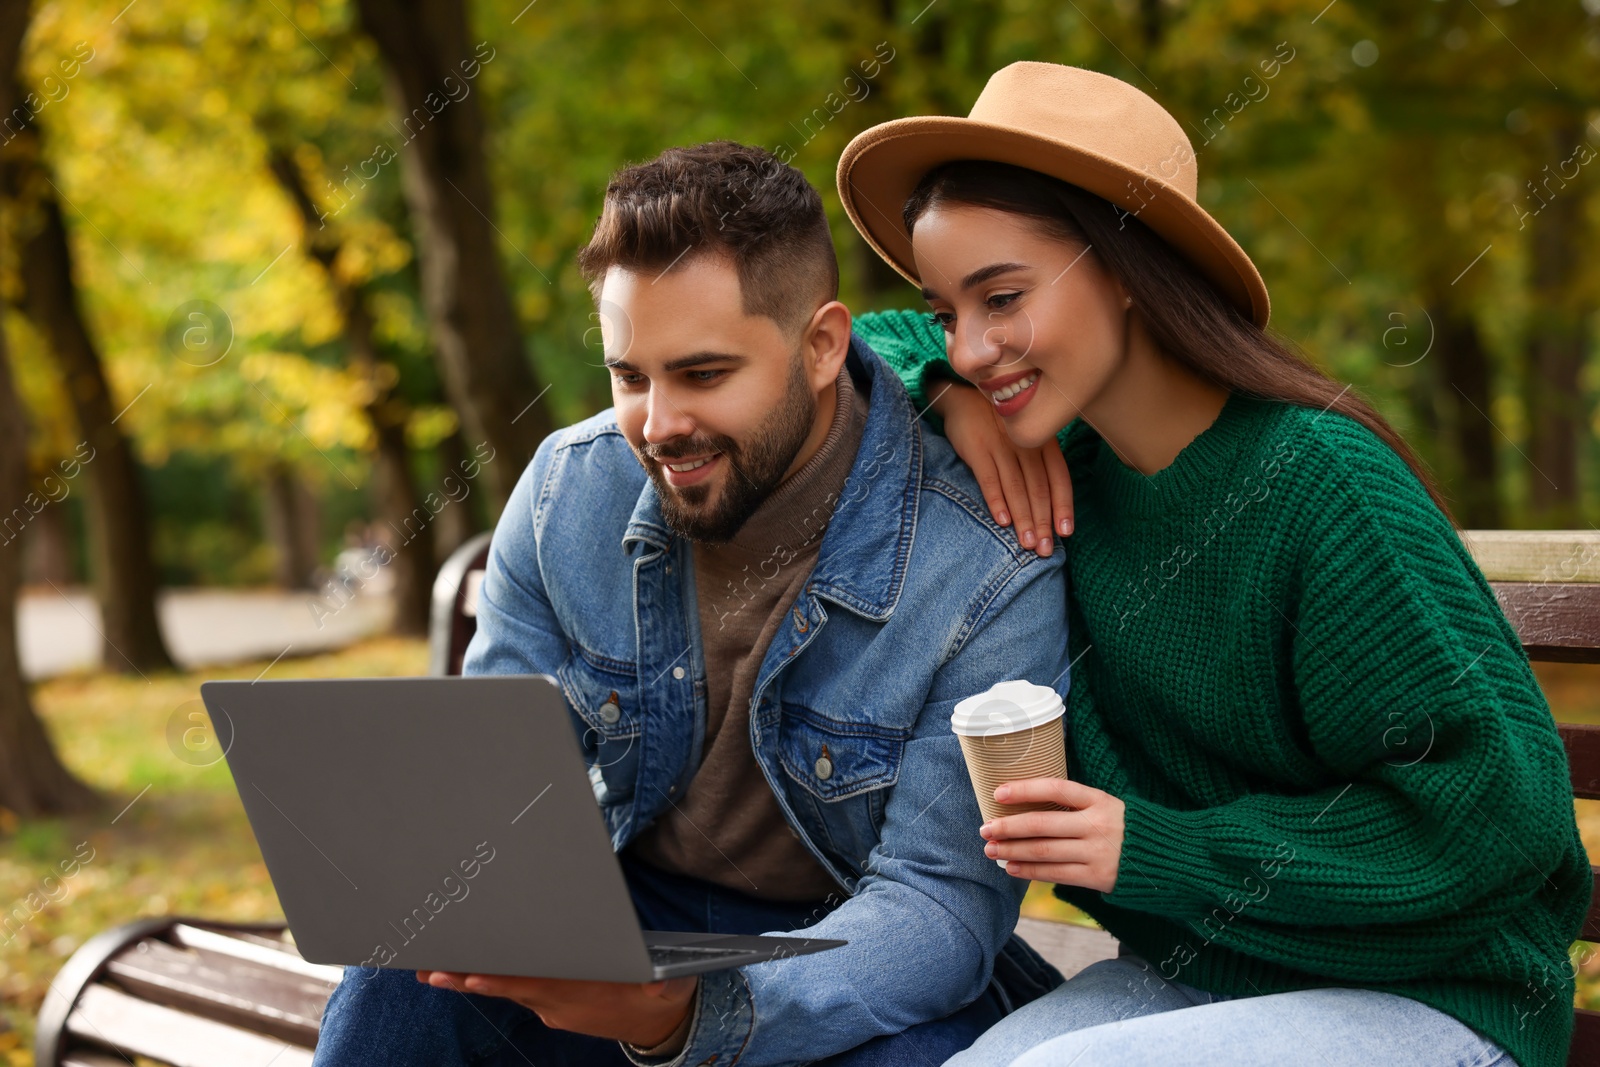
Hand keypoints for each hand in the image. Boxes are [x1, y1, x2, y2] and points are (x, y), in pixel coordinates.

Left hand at [417, 969, 697, 1048]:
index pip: (532, 984)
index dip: (500, 980)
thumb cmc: (662, 993)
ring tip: (434, 972)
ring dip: (472, 979)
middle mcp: (559, 1003)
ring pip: (508, 989)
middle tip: (431, 971)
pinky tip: (474, 972)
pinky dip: (494, 981)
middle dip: (469, 977)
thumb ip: (660, 983)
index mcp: (580, 994)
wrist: (661, 1025)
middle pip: (508, 986)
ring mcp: (554, 1007)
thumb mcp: (668, 986)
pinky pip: (519, 991)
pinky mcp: (554, 1006)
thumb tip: (657, 984)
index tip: (471, 976)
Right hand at [930, 381, 1072, 556]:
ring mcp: (1002, 446)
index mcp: (1043, 441)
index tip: (1065, 532)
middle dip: (1043, 522)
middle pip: (1039, 488)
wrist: (963, 396)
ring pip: (1017, 488)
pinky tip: (1003, 522)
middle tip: (1045, 550)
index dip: (1063, 505)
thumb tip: (1049, 501)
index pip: (1059, 477)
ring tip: (1027, 544)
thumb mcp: (1024, 435)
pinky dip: (997, 501)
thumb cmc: (997, 422)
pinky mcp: (977, 449)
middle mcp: (1026, 444)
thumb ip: (1038, 460)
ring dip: (1024, 519)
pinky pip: (990, 479)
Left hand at [978, 777, 1123, 891]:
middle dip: (1009, 827)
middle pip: (1043, 824)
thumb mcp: (1108, 807)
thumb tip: (1027, 807)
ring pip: (1045, 851)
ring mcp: (1098, 852)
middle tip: (985, 829)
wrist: (1169, 859)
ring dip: (1013, 851)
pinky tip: (1012, 868)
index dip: (1025, 789)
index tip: (998, 792)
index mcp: (1100, 800)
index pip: (1056, 789)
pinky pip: (1056, 874)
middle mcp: (1098, 824)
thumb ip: (1076, 806)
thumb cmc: (1127, 829)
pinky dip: (1030, 871)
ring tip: (991, 850)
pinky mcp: (1098, 877)